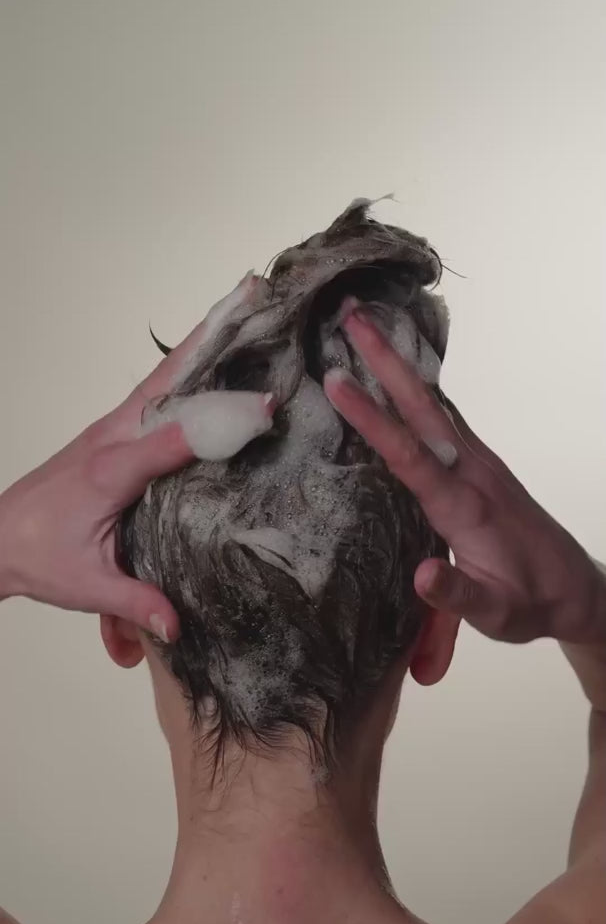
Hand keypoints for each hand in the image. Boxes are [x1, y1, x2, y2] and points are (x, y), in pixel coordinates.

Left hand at [0, 274, 266, 640]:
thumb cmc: (39, 557)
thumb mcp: (86, 585)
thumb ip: (133, 603)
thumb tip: (176, 626)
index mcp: (108, 473)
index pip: (170, 442)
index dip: (216, 426)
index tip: (263, 409)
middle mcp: (111, 440)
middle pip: (167, 381)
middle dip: (209, 340)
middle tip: (249, 296)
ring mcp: (112, 430)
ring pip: (162, 376)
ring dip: (201, 340)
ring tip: (240, 302)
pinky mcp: (114, 433)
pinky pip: (155, 390)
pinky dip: (184, 364)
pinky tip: (210, 350)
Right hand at [324, 308, 605, 646]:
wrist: (574, 591)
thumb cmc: (529, 604)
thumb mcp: (497, 613)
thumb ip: (458, 596)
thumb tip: (421, 577)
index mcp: (465, 506)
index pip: (410, 455)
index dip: (372, 418)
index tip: (337, 381)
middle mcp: (472, 472)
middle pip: (423, 408)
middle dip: (386, 360)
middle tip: (351, 315)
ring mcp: (478, 464)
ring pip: (433, 404)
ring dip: (399, 363)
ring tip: (365, 326)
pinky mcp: (479, 466)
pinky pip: (443, 415)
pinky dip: (417, 386)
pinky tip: (401, 372)